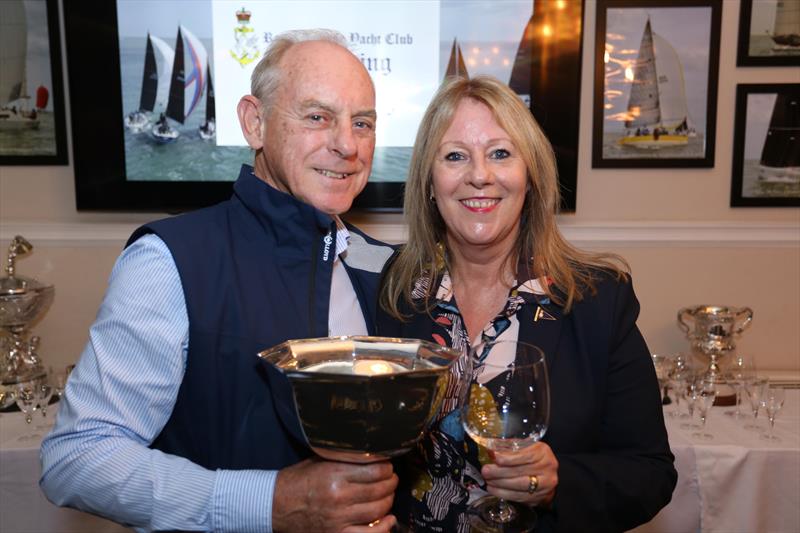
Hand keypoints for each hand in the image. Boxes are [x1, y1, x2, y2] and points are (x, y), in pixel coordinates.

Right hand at [272, 456, 397, 532]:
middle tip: (392, 478)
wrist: (274, 506)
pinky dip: (384, 527)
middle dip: (391, 482)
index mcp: (334, 474)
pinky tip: (389, 519)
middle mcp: (339, 496)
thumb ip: (343, 459)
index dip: (387, 467)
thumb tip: (370, 454)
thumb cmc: (297, 481)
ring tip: (388, 494)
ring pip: (378, 509)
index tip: (388, 465)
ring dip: (389, 501)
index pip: (375, 470)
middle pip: (380, 489)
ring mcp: (339, 518)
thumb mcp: (318, 461)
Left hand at [481, 441, 557, 506]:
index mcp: (543, 452)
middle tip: (486, 471)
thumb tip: (490, 451)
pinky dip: (505, 494)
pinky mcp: (539, 497)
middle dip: (500, 472)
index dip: (508, 458)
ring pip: (520, 486)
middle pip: (521, 472)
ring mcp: (545, 485)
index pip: (525, 455)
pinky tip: (494, 490)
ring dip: (500, 485)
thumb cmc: (532, 457)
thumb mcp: (525, 447)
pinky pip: (520, 497)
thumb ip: (509, 448)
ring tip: (488, 482)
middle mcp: (547, 468)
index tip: (494, 458)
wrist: (547, 475)